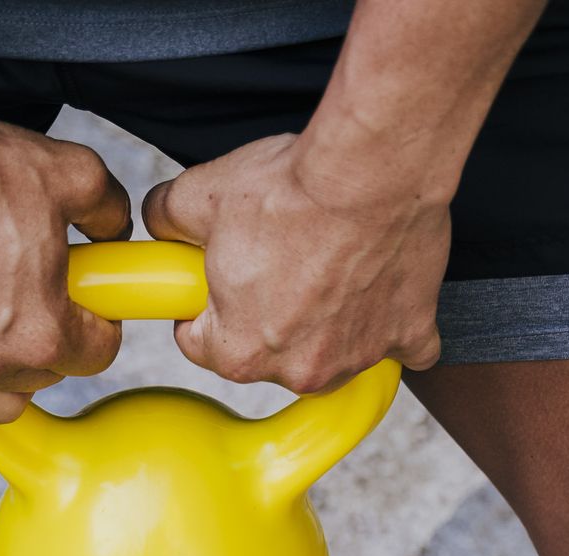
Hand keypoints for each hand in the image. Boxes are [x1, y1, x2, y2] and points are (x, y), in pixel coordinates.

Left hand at [141, 133, 445, 393]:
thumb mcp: (201, 196)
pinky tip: (387, 287)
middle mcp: (300, 372)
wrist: (369, 170)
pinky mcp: (410, 334)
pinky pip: (405, 345)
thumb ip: (166, 218)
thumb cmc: (289, 190)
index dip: (202, 307)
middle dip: (268, 316)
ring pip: (333, 352)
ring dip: (329, 321)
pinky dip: (397, 322)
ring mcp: (360, 358)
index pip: (200, 345)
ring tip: (331, 261)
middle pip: (270, 354)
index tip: (216, 280)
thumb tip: (158, 221)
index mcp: (240, 353)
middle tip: (279, 260)